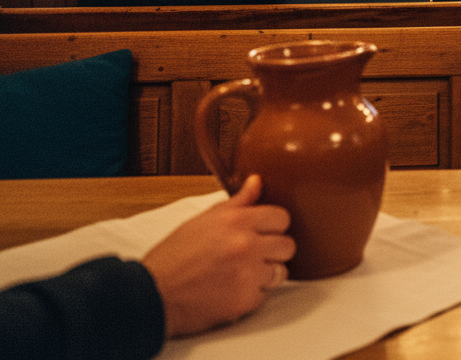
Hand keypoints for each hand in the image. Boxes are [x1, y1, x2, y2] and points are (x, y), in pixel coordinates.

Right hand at [142, 175, 294, 336]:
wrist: (151, 295)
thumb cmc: (173, 258)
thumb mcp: (202, 221)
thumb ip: (237, 202)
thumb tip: (256, 181)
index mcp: (236, 221)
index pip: (282, 217)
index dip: (273, 226)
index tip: (264, 232)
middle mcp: (246, 245)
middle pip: (287, 245)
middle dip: (272, 251)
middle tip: (252, 255)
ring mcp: (248, 274)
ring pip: (280, 272)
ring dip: (265, 274)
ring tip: (240, 274)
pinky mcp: (245, 300)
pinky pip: (264, 295)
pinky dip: (250, 295)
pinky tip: (230, 290)